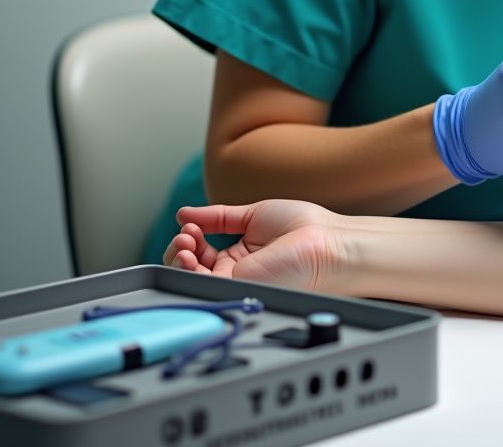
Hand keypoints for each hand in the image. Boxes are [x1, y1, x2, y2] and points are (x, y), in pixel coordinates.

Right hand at [163, 200, 346, 292]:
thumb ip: (218, 217)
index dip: (190, 238)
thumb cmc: (301, 227)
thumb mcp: (253, 215)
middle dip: (179, 249)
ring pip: (191, 279)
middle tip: (187, 235)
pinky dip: (187, 270)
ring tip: (186, 241)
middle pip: (190, 267)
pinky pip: (201, 286)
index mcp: (239, 253)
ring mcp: (235, 281)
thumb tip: (184, 213)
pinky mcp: (236, 289)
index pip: (201, 251)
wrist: (323, 241)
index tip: (190, 223)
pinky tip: (189, 252)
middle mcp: (235, 270)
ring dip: (179, 258)